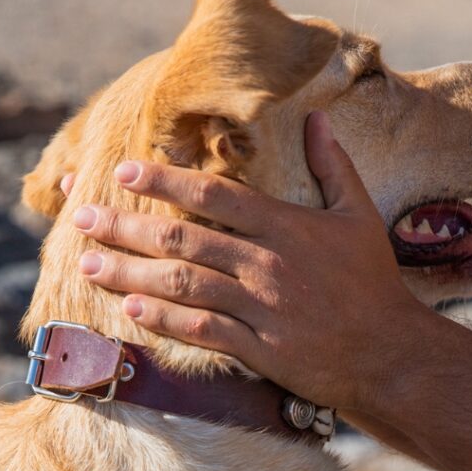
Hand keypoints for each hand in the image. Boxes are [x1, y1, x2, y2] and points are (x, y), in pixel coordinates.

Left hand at [70, 111, 428, 411]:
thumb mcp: (361, 216)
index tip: (123, 172)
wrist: (391, 353)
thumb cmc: (375, 284)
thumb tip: (316, 117)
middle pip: (182, 239)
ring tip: (87, 265)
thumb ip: (334, 166)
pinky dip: (164, 322)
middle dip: (125, 227)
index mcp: (287, 226)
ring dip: (129, 275)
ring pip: (182, 286)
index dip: (163, 181)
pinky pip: (203, 332)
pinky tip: (129, 312)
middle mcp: (266, 264)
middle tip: (80, 217)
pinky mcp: (260, 351)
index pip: (213, 195)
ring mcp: (261, 309)